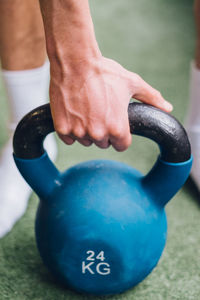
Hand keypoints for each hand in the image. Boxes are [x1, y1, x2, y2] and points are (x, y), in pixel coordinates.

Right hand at [49, 56, 171, 150]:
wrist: (75, 62)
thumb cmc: (104, 72)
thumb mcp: (132, 83)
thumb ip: (151, 98)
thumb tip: (167, 108)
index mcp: (118, 128)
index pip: (121, 145)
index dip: (120, 135)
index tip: (115, 124)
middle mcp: (98, 134)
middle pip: (103, 143)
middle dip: (103, 132)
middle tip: (99, 113)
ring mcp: (79, 132)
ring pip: (85, 141)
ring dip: (86, 131)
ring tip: (86, 111)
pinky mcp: (62, 128)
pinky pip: (69, 138)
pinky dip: (70, 129)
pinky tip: (74, 114)